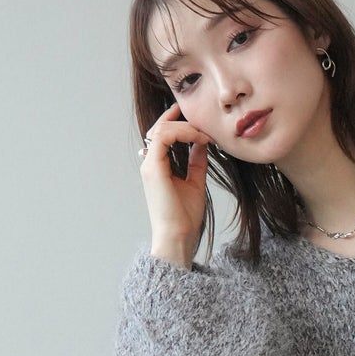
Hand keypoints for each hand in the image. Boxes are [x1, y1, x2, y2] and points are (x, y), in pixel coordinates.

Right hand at [139, 102, 215, 251]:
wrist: (179, 236)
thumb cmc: (185, 216)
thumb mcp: (195, 181)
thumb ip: (197, 161)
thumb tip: (203, 143)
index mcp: (158, 166)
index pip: (162, 135)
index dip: (176, 121)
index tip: (198, 120)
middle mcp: (150, 163)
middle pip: (160, 128)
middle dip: (182, 120)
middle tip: (205, 125)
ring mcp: (149, 165)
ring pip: (162, 129)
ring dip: (186, 127)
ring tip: (205, 135)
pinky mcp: (152, 168)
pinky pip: (163, 137)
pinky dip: (183, 133)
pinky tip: (199, 139)